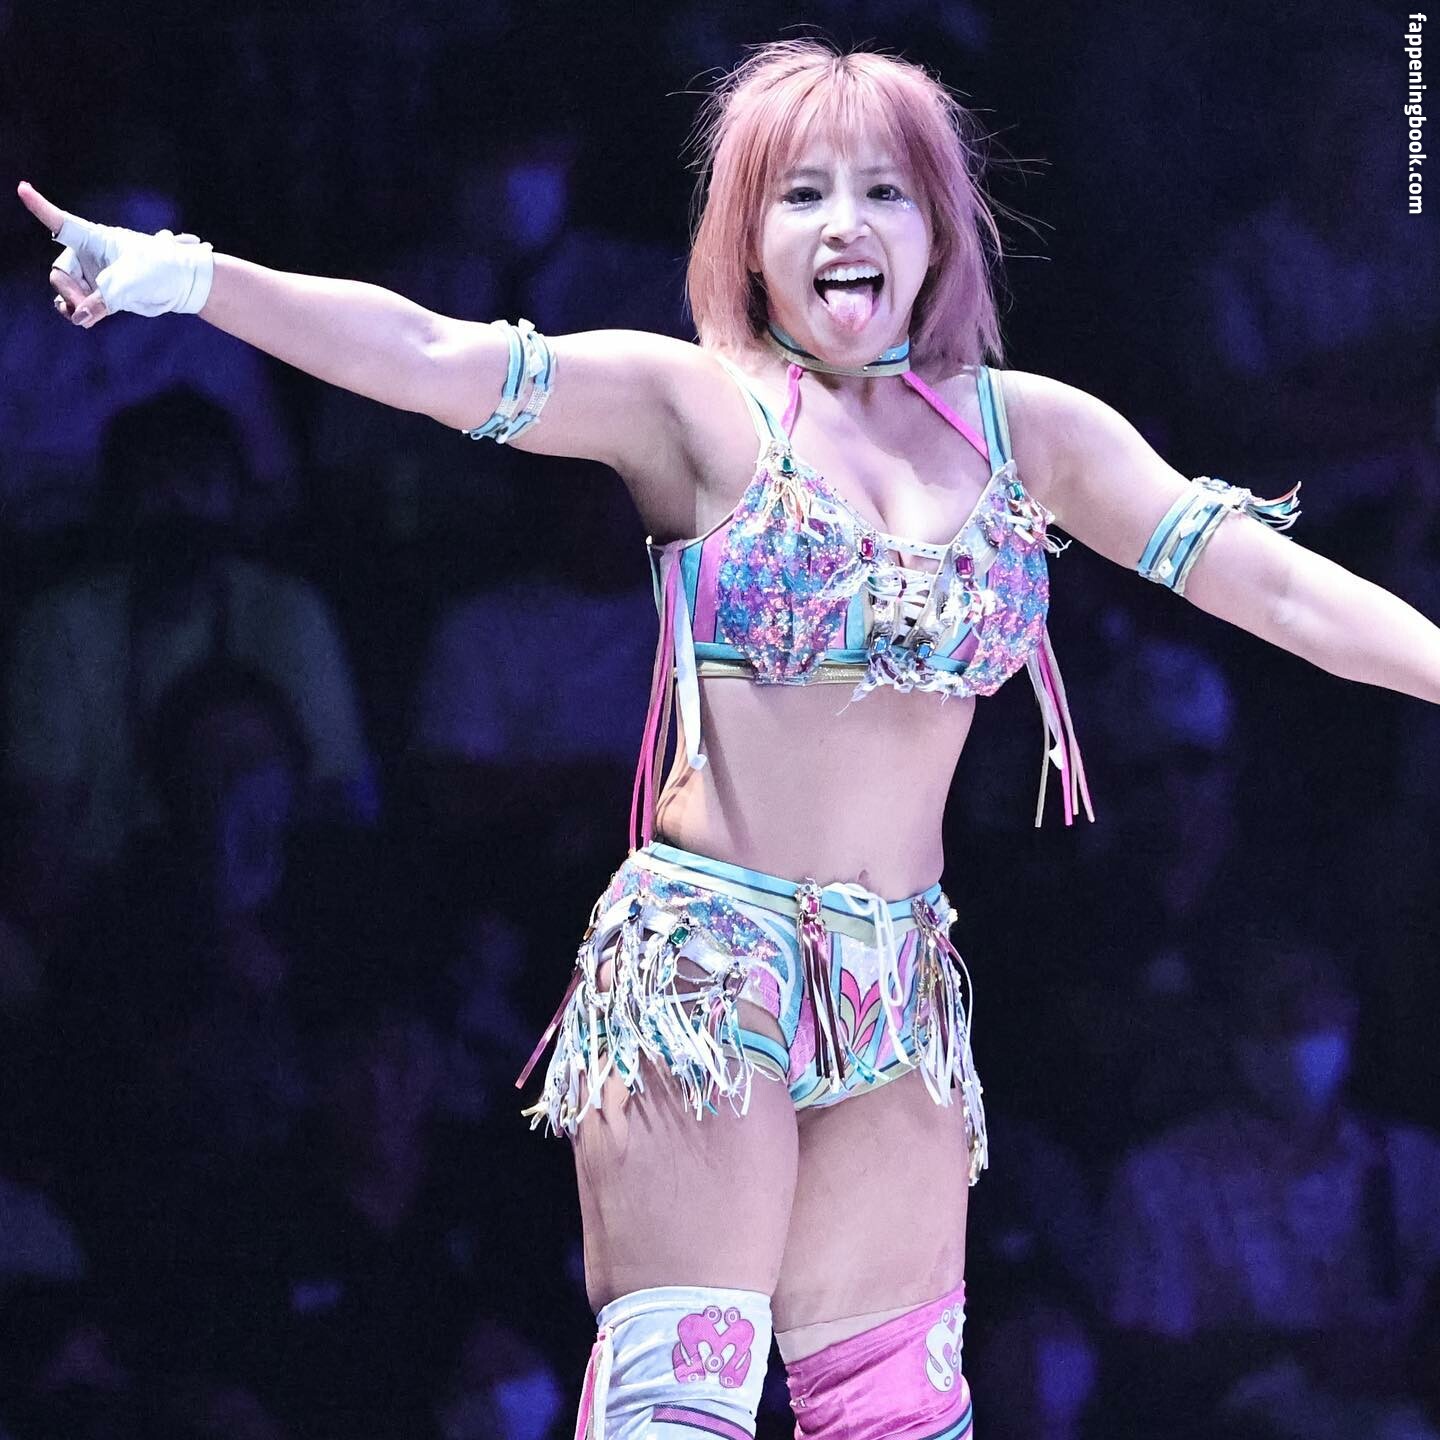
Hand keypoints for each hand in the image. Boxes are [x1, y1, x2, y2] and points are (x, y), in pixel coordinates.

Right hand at [15, 180, 214, 326]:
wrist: (183, 284)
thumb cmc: (159, 270)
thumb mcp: (128, 284)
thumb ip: (101, 300)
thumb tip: (79, 318)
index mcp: (94, 239)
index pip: (62, 223)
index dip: (41, 207)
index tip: (23, 188)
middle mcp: (90, 255)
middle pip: (61, 273)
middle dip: (68, 291)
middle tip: (82, 306)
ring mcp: (96, 275)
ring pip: (70, 291)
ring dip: (73, 304)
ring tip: (82, 315)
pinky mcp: (105, 294)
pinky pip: (83, 304)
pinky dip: (81, 312)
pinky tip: (84, 319)